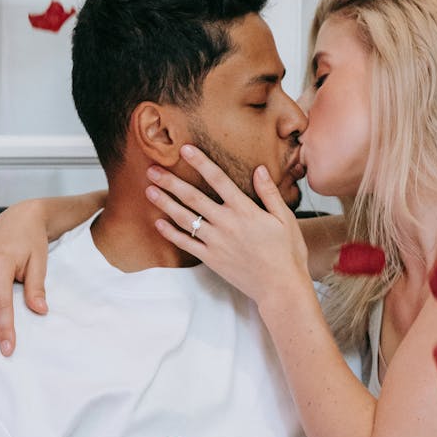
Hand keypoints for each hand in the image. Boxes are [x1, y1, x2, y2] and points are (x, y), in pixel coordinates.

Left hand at [145, 146, 308, 307]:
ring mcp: (216, 242)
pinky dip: (171, 233)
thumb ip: (269, 193)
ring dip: (165, 203)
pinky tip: (159, 222)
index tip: (185, 149)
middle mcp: (227, 223)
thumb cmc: (287, 252)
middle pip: (193, 197)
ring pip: (185, 219)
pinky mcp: (211, 259)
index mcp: (245, 210)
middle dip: (171, 182)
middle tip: (152, 169)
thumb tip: (259, 169)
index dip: (200, 162)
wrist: (281, 287)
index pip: (218, 179)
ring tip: (149, 190)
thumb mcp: (285, 218)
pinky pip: (186, 244)